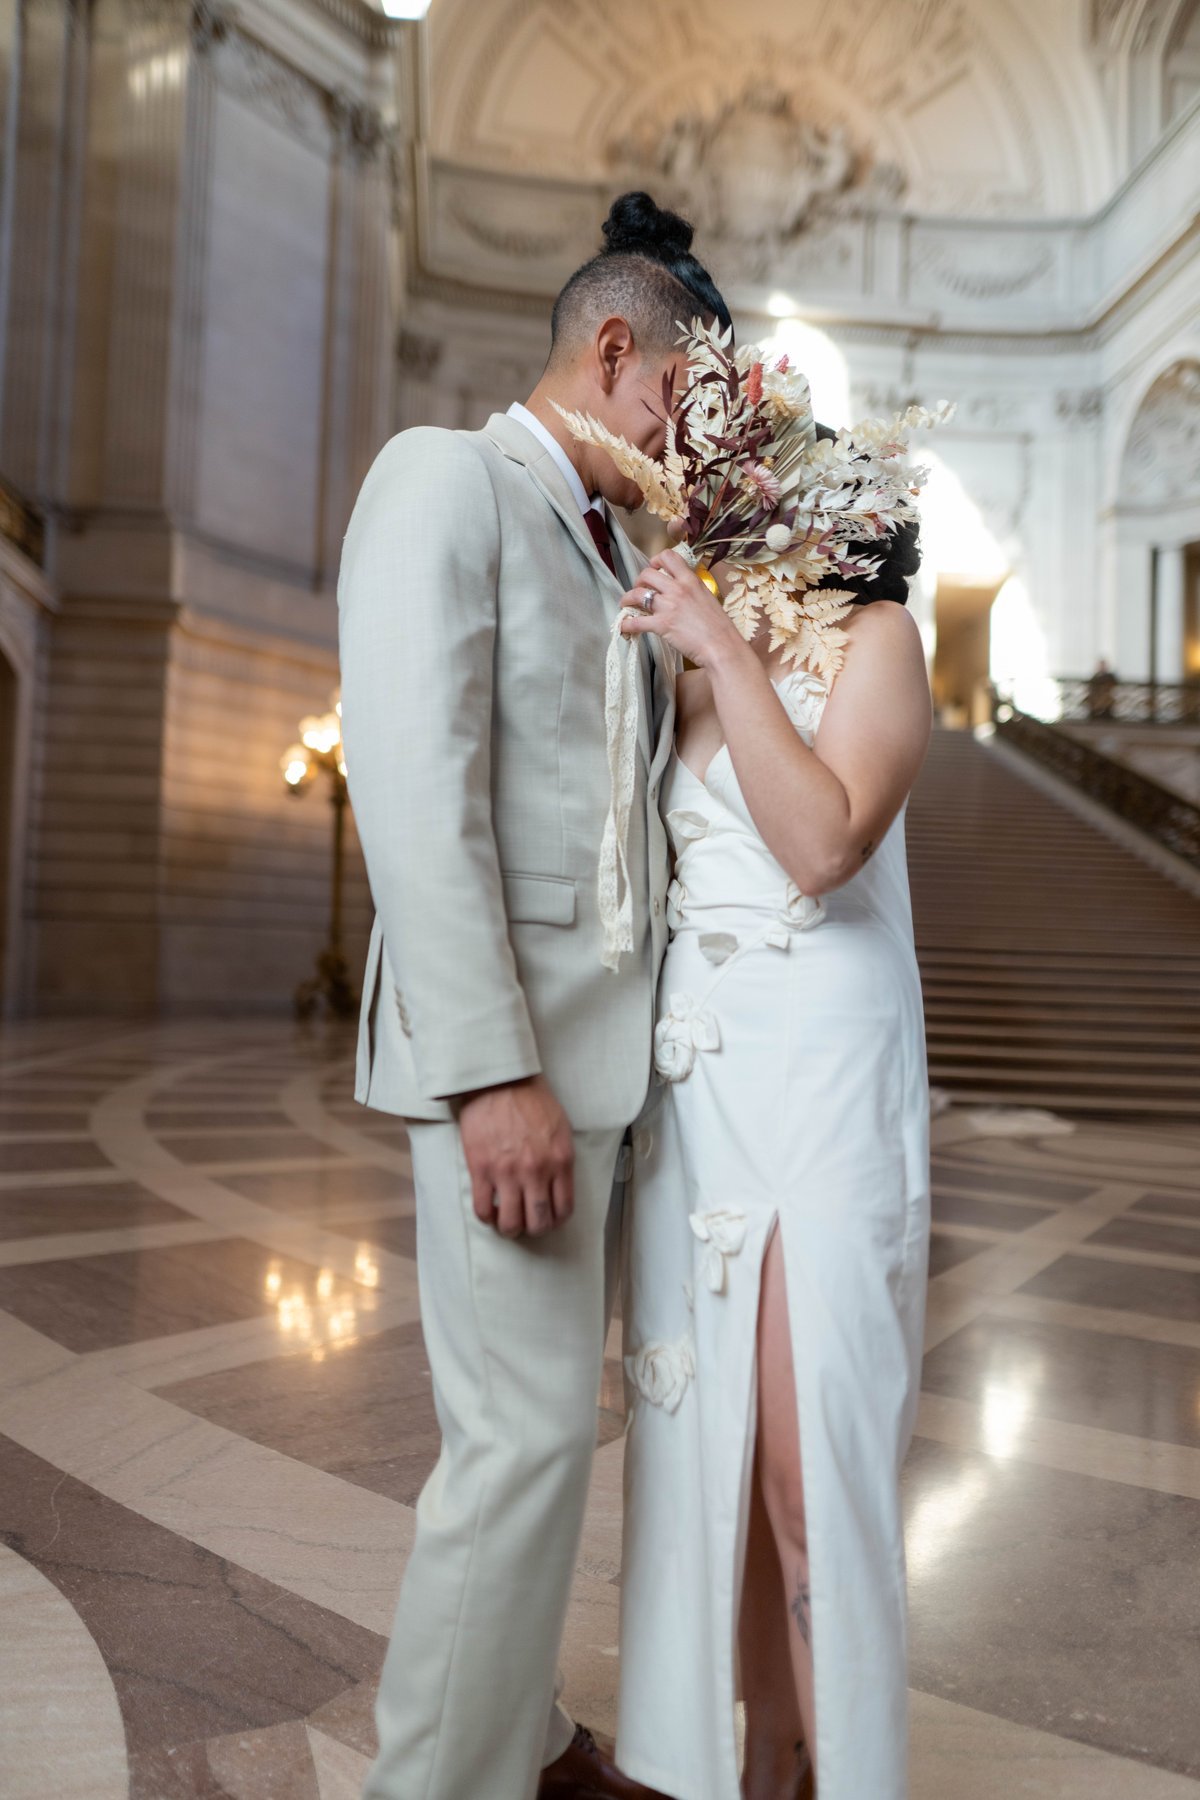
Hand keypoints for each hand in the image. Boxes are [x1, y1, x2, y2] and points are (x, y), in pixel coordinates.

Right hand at [456, 1075, 574, 1238]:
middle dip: (534, 1229)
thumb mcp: (561, 1128)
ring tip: (507, 1222)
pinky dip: (487, 1217)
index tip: (549, 1219)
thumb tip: (558, 1185)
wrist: (500, 1081)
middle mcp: (536, 1172)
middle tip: (528, 1224)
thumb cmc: (531, 1099)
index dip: (556, 1221)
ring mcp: (507, 1173)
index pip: (564, 1208)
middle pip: (539, 1222)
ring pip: (511, 1223)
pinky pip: (483, 1208)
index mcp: (560, 1161)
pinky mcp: (482, 1169)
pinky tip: (490, 1211)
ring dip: (510, 1228)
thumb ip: (561, 1159)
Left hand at [618, 549, 744, 669]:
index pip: (668, 556)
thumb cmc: (720, 628)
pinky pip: (635, 622)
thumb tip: (682, 592)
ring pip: (637, 594)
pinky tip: (625, 627)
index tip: (654, 569)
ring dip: (627, 599)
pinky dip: (626, 625)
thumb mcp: (708, 599)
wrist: (722, 647)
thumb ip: (693, 591)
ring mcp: (668, 606)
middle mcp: (678, 589)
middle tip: (640, 590)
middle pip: (647, 574)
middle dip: (639, 581)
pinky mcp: (661, 625)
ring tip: (626, 605)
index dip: (656, 561)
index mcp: (691, 580)